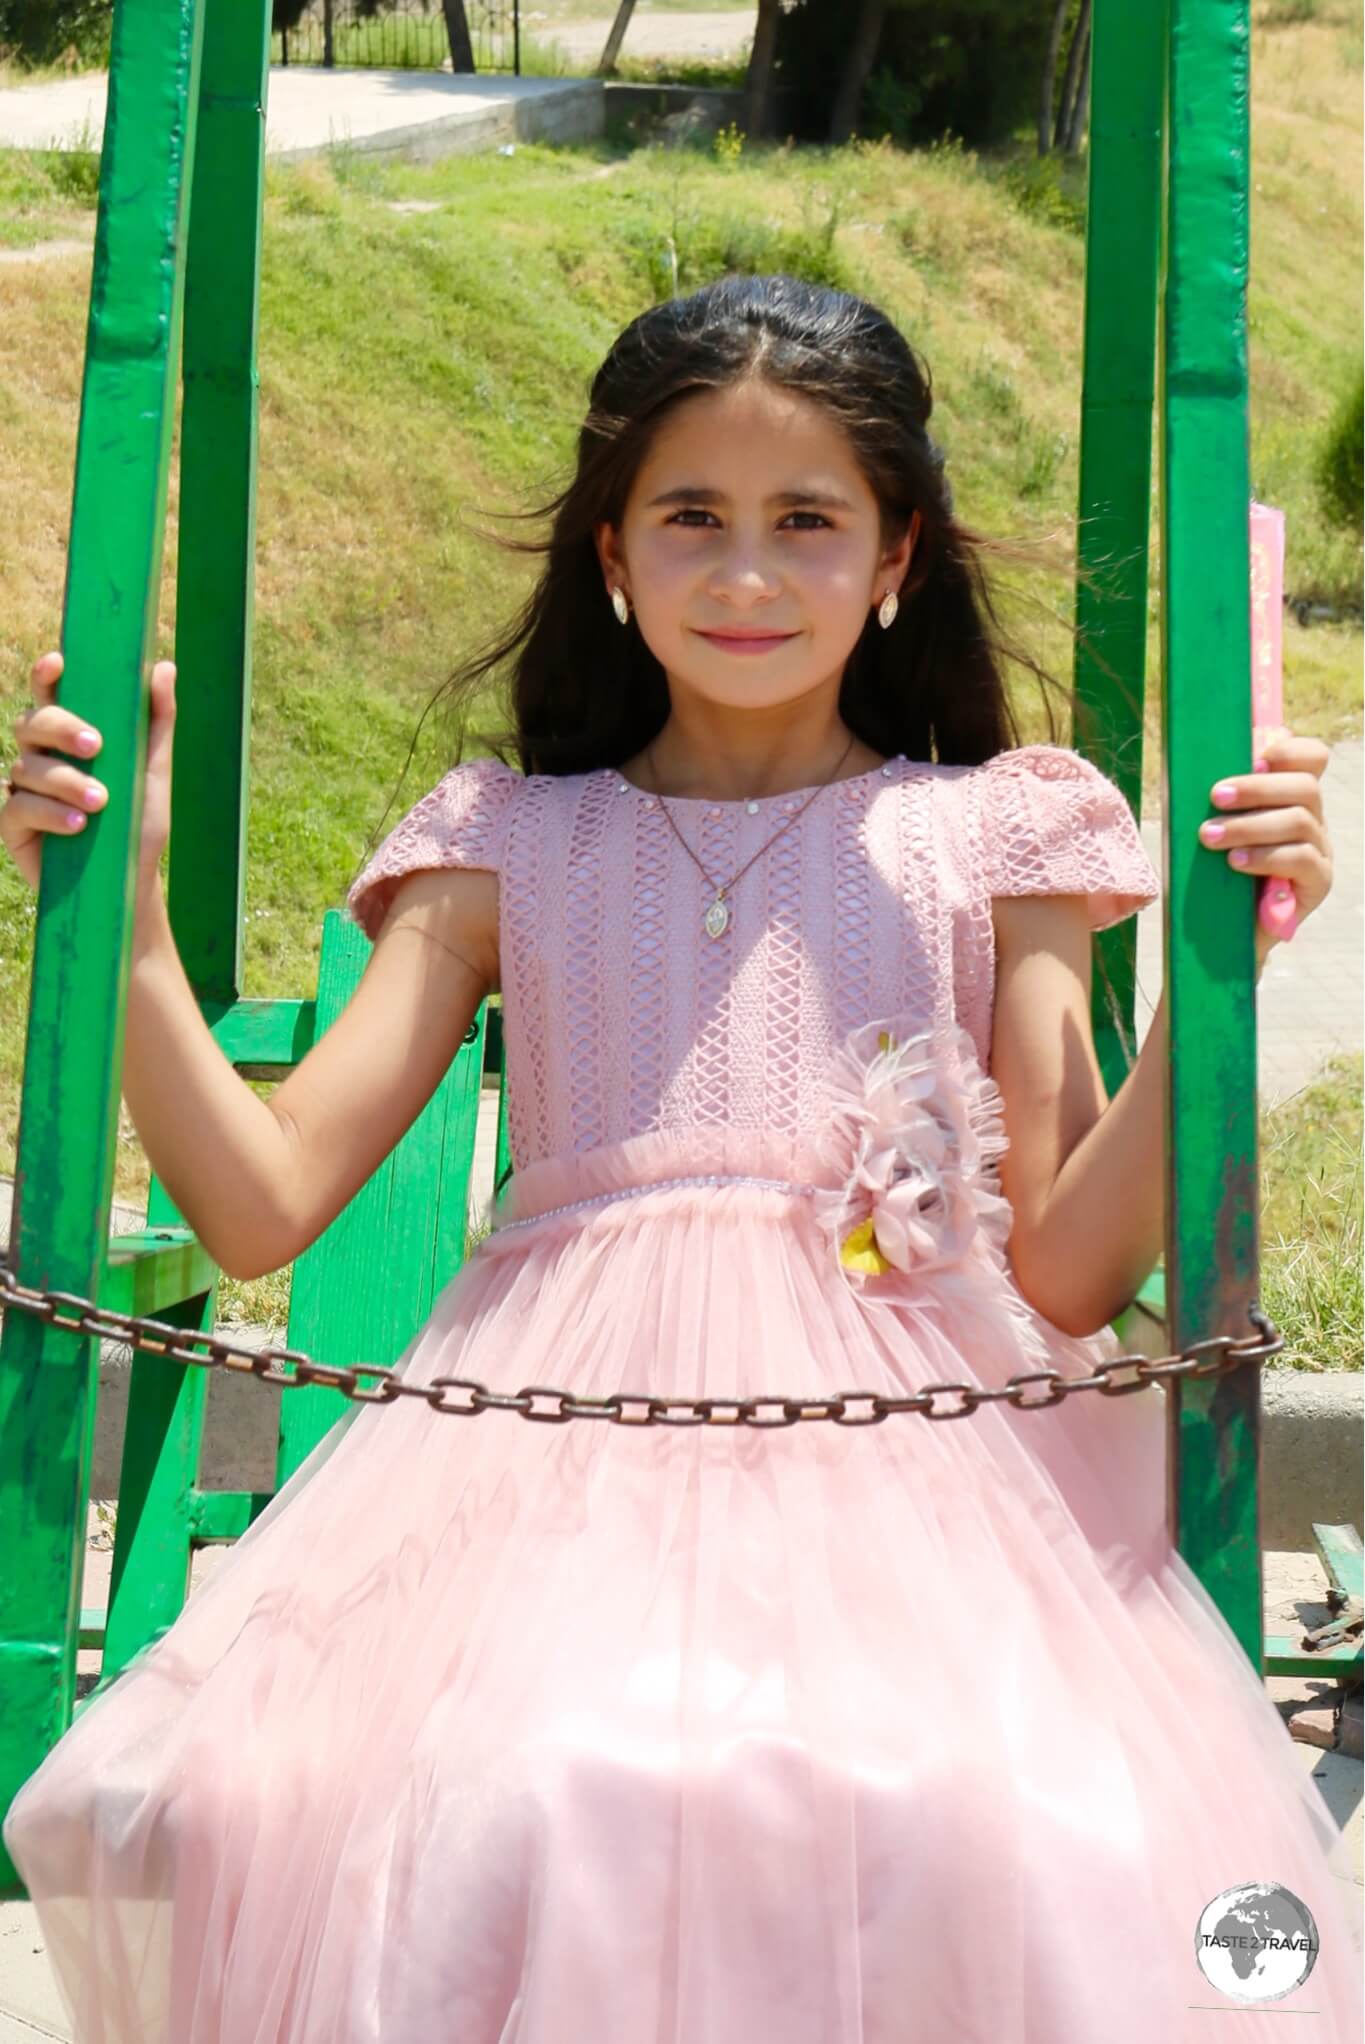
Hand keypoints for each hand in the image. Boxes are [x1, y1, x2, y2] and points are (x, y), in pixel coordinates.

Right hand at [1, 649, 175, 897]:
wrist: (130, 885)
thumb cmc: (138, 825)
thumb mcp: (154, 772)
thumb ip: (157, 721)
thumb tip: (164, 666)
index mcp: (68, 738)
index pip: (50, 696)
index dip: (46, 675)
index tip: (59, 663)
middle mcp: (40, 757)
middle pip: (31, 723)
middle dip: (60, 727)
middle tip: (95, 746)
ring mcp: (22, 789)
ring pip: (27, 766)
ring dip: (66, 782)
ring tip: (101, 803)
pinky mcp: (13, 824)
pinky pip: (18, 806)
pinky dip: (49, 813)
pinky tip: (77, 825)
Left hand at [1196, 724, 1332, 973]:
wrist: (1222, 935)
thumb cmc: (1211, 874)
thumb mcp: (1211, 829)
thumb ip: (1215, 800)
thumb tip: (1189, 762)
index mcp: (1291, 798)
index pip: (1311, 758)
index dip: (1291, 749)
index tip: (1254, 753)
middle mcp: (1313, 820)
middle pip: (1305, 786)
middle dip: (1257, 787)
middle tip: (1214, 796)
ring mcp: (1320, 851)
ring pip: (1300, 822)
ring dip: (1250, 825)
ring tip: (1209, 837)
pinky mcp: (1318, 883)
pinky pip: (1302, 860)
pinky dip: (1265, 857)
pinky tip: (1235, 863)